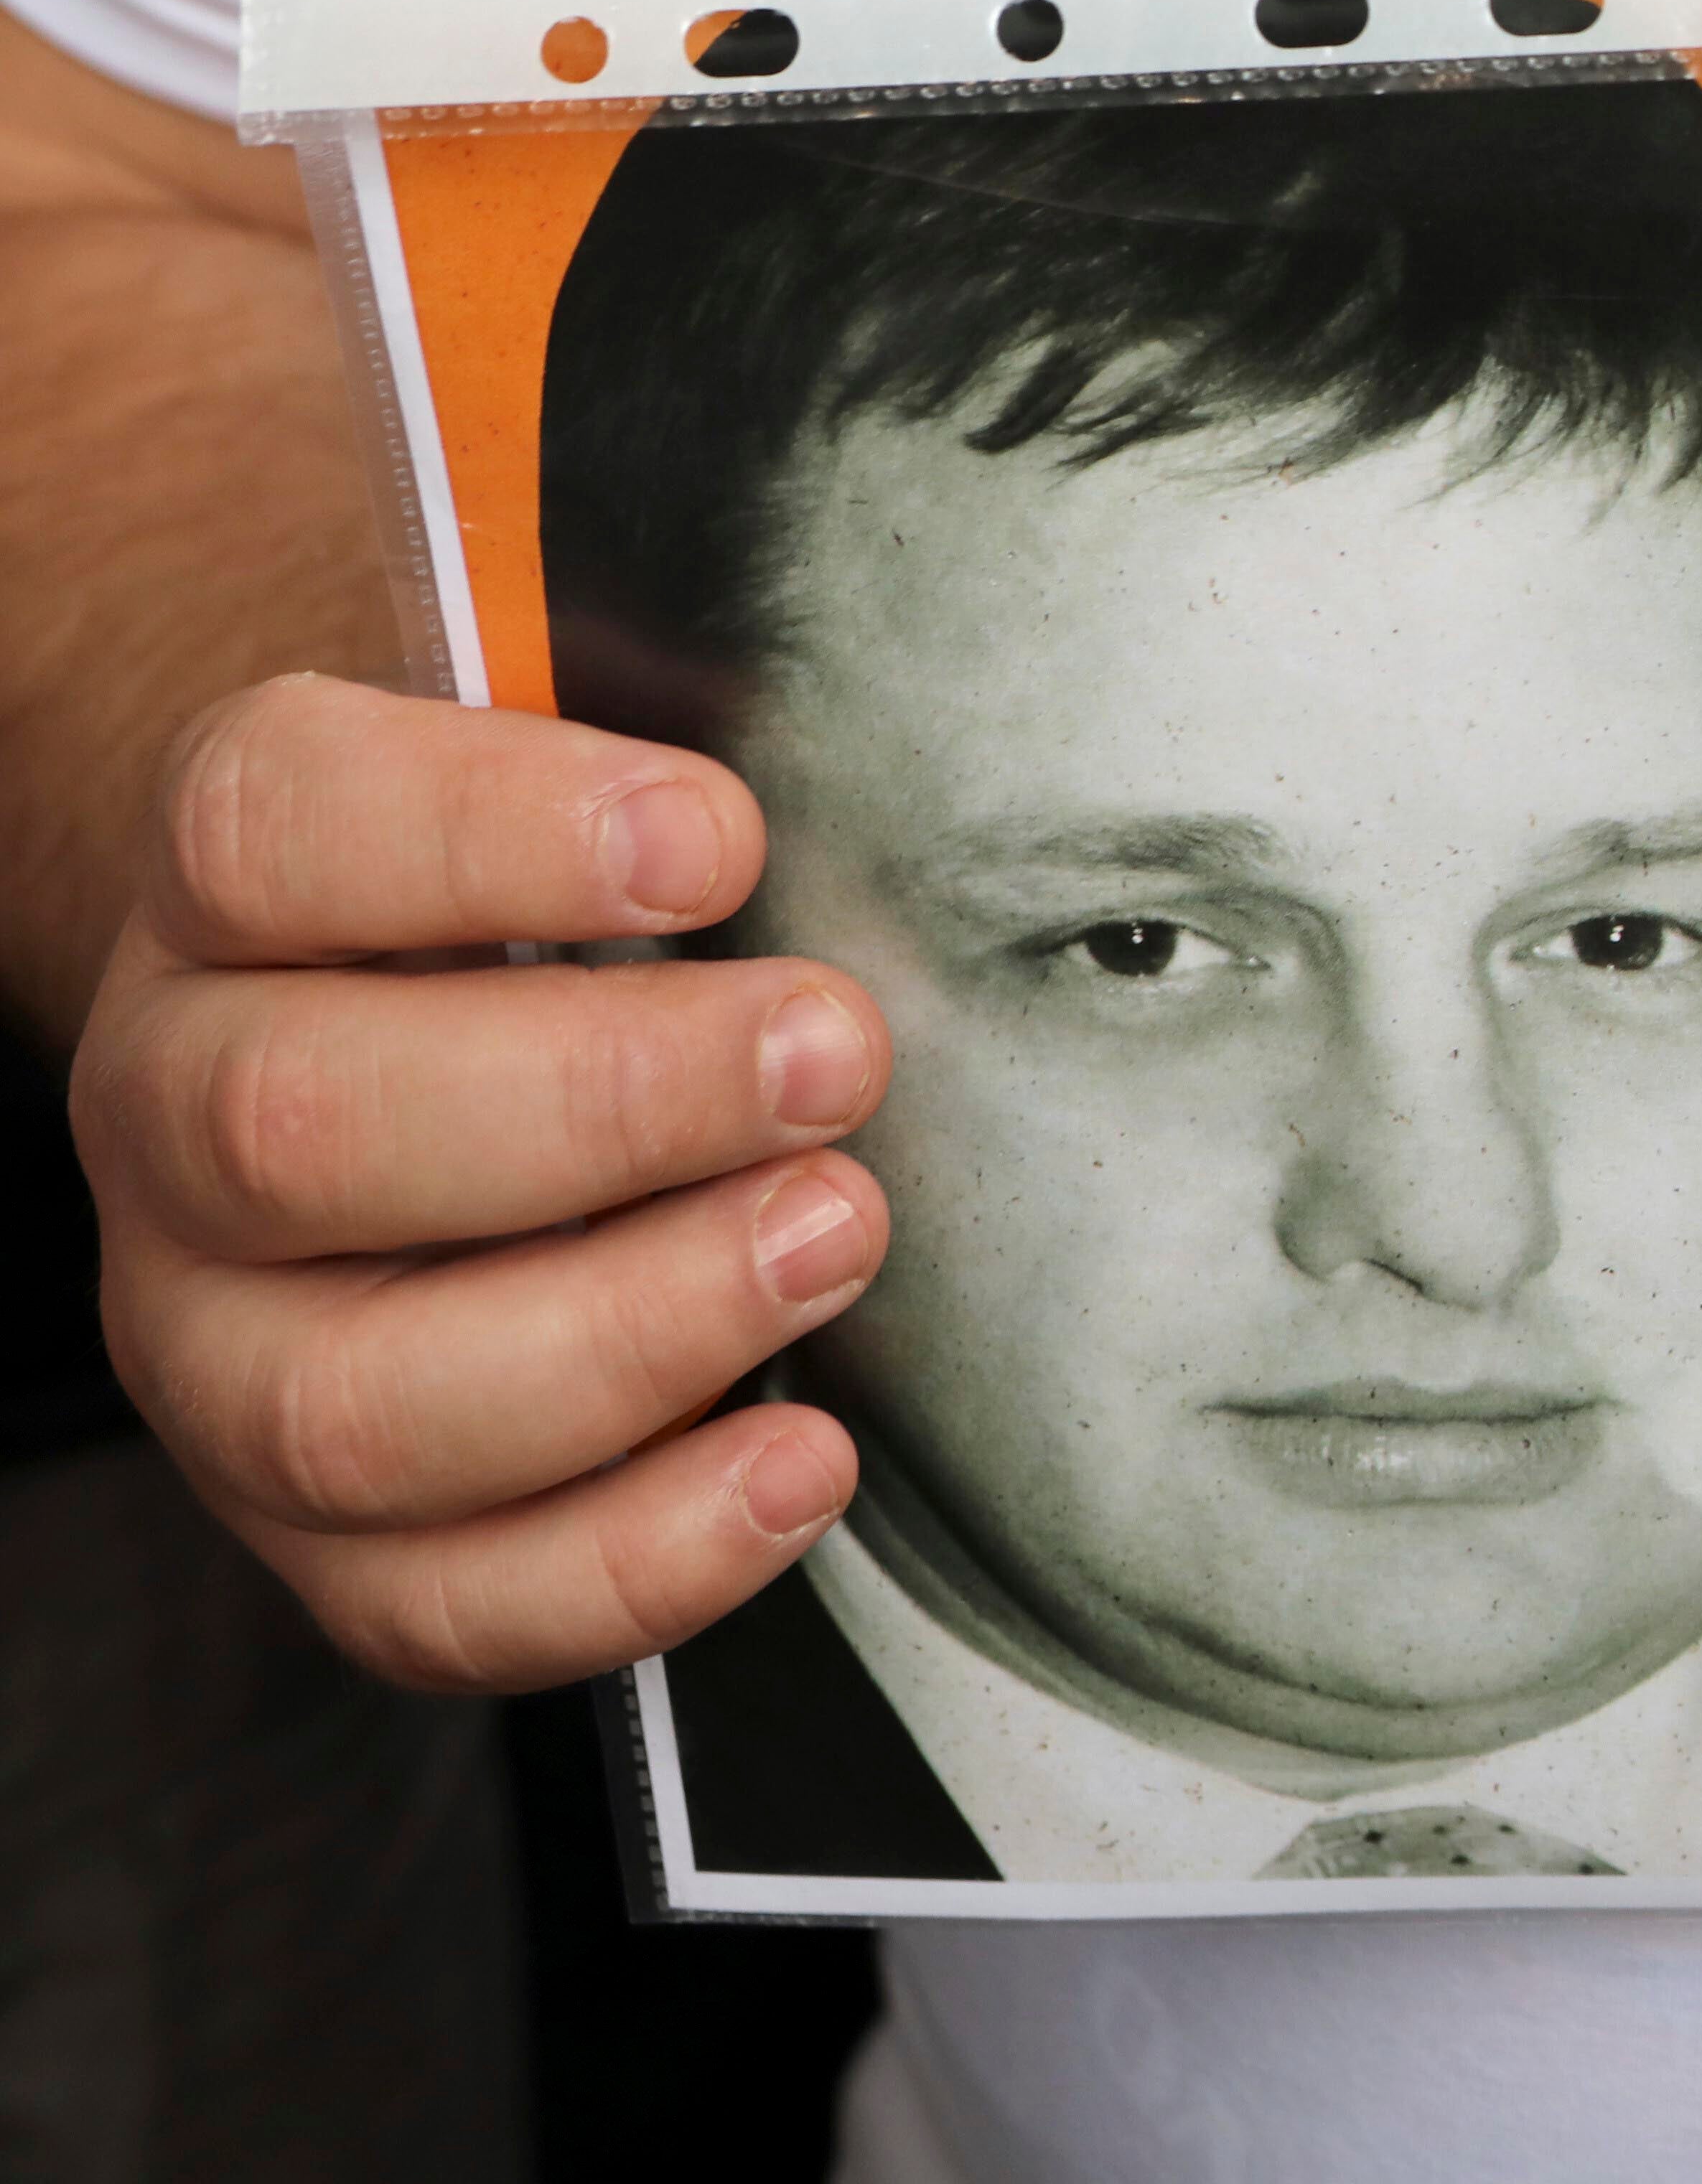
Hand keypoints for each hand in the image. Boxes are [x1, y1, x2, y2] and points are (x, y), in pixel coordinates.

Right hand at [72, 674, 893, 1690]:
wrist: (405, 1030)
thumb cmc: (532, 901)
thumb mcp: (572, 780)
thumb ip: (666, 776)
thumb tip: (856, 812)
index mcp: (221, 891)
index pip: (274, 827)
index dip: (494, 833)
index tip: (719, 839)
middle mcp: (169, 1114)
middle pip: (300, 1129)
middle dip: (607, 1102)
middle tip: (831, 1055)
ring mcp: (217, 1341)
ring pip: (358, 1400)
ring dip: (639, 1328)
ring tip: (834, 1234)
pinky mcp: (310, 1524)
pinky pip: (434, 1600)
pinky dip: (637, 1554)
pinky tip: (799, 1463)